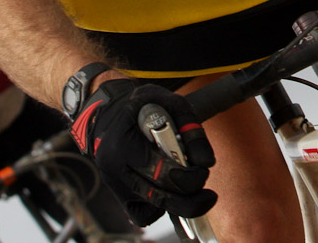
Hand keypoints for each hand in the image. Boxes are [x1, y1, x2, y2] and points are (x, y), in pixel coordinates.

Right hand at [71, 79, 216, 225]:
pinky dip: (161, 209)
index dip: (187, 177)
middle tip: (207, 191)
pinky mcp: (119, 196)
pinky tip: (171, 192)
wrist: (110, 114)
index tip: (203, 170)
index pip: (158, 171)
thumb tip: (206, 162)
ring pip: (152, 209)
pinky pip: (142, 215)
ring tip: (194, 190)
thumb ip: (192, 129)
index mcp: (123, 141)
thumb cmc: (143, 106)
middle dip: (189, 197)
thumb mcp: (170, 102)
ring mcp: (114, 185)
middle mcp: (114, 167)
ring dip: (179, 203)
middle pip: (157, 196)